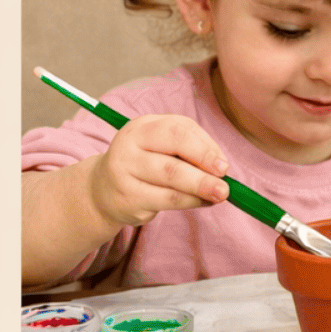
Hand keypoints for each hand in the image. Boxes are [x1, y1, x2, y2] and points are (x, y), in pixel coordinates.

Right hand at [86, 114, 228, 228]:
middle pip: (171, 165)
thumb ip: (194, 145)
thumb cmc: (147, 158)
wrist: (104, 187)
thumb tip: (221, 165)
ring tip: (219, 195)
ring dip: (199, 192)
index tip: (224, 166)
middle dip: (202, 178)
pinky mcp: (126, 201)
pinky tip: (202, 201)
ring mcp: (123, 178)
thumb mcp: (165, 141)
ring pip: (169, 187)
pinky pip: (164, 203)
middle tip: (225, 188)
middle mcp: (127, 151)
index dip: (204, 150)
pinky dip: (189, 202)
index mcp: (141, 128)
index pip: (176, 133)